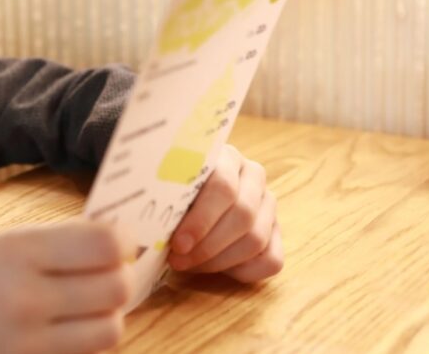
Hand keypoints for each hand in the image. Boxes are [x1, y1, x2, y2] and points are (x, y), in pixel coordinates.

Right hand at [0, 220, 134, 353]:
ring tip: (86, 308)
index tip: (115, 241)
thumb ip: (37, 246)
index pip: (103, 243)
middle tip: (106, 274)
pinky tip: (63, 334)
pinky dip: (80, 348)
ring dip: (105, 318)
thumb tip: (96, 241)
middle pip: (116, 289)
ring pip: (107, 332)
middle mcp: (25, 297)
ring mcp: (24, 343)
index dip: (119, 240)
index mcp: (14, 251)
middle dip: (119, 279)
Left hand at [167, 144, 282, 282]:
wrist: (186, 196)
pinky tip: (216, 270)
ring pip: (256, 239)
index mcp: (227, 157)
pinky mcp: (277, 232)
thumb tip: (151, 222)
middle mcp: (253, 176)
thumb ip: (164, 197)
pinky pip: (271, 260)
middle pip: (243, 215)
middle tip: (178, 260)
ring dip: (220, 261)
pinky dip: (243, 272)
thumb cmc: (170, 193)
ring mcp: (268, 203)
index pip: (223, 187)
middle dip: (208, 246)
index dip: (201, 220)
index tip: (178, 244)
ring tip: (190, 265)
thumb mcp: (166, 187)